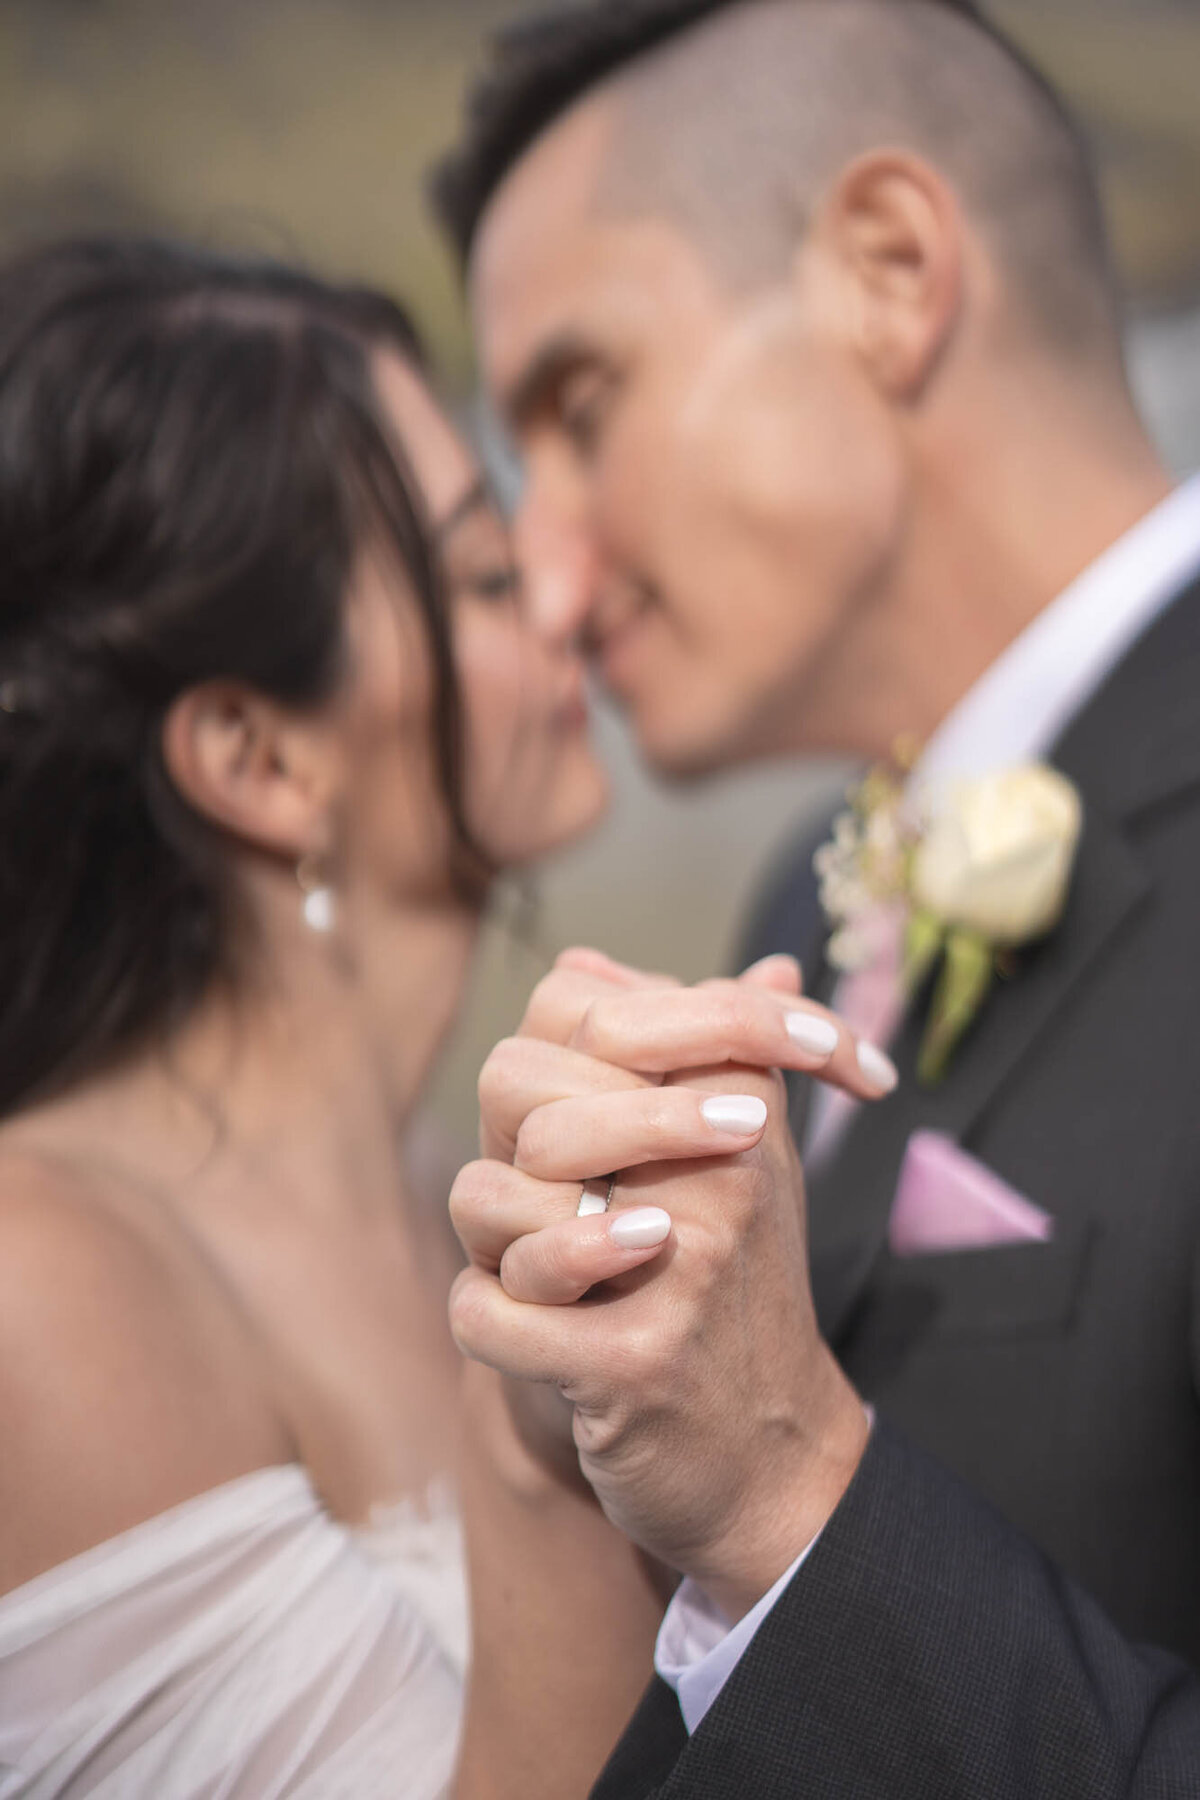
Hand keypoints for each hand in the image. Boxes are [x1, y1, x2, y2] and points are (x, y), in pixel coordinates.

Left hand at [451, 955, 880, 1618]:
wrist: (770, 1459)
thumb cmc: (729, 1291)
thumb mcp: (727, 1156)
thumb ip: (656, 1053)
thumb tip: (588, 959)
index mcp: (741, 1105)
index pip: (588, 1006)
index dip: (547, 1052)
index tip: (582, 1112)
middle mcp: (722, 1174)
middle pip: (517, 1088)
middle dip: (508, 1154)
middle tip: (555, 1201)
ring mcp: (680, 1269)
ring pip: (488, 1196)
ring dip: (496, 1246)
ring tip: (552, 1274)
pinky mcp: (629, 1365)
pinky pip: (481, 1308)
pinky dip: (487, 1323)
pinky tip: (535, 1332)